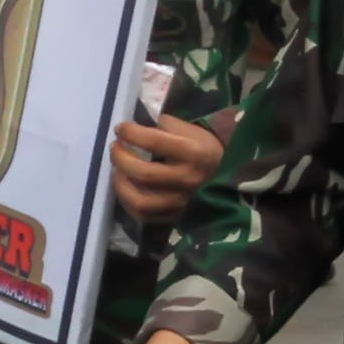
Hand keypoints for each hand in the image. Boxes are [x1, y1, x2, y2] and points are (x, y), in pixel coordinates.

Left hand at [107, 112, 222, 223]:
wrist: (229, 177)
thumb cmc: (206, 149)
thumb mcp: (193, 130)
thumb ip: (166, 126)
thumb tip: (140, 130)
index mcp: (192, 153)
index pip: (153, 141)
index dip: (130, 133)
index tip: (120, 129)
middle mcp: (186, 179)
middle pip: (143, 173)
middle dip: (120, 158)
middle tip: (115, 148)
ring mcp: (181, 202)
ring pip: (141, 201)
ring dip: (121, 185)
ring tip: (117, 171)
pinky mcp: (176, 217)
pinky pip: (145, 216)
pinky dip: (129, 204)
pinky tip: (126, 190)